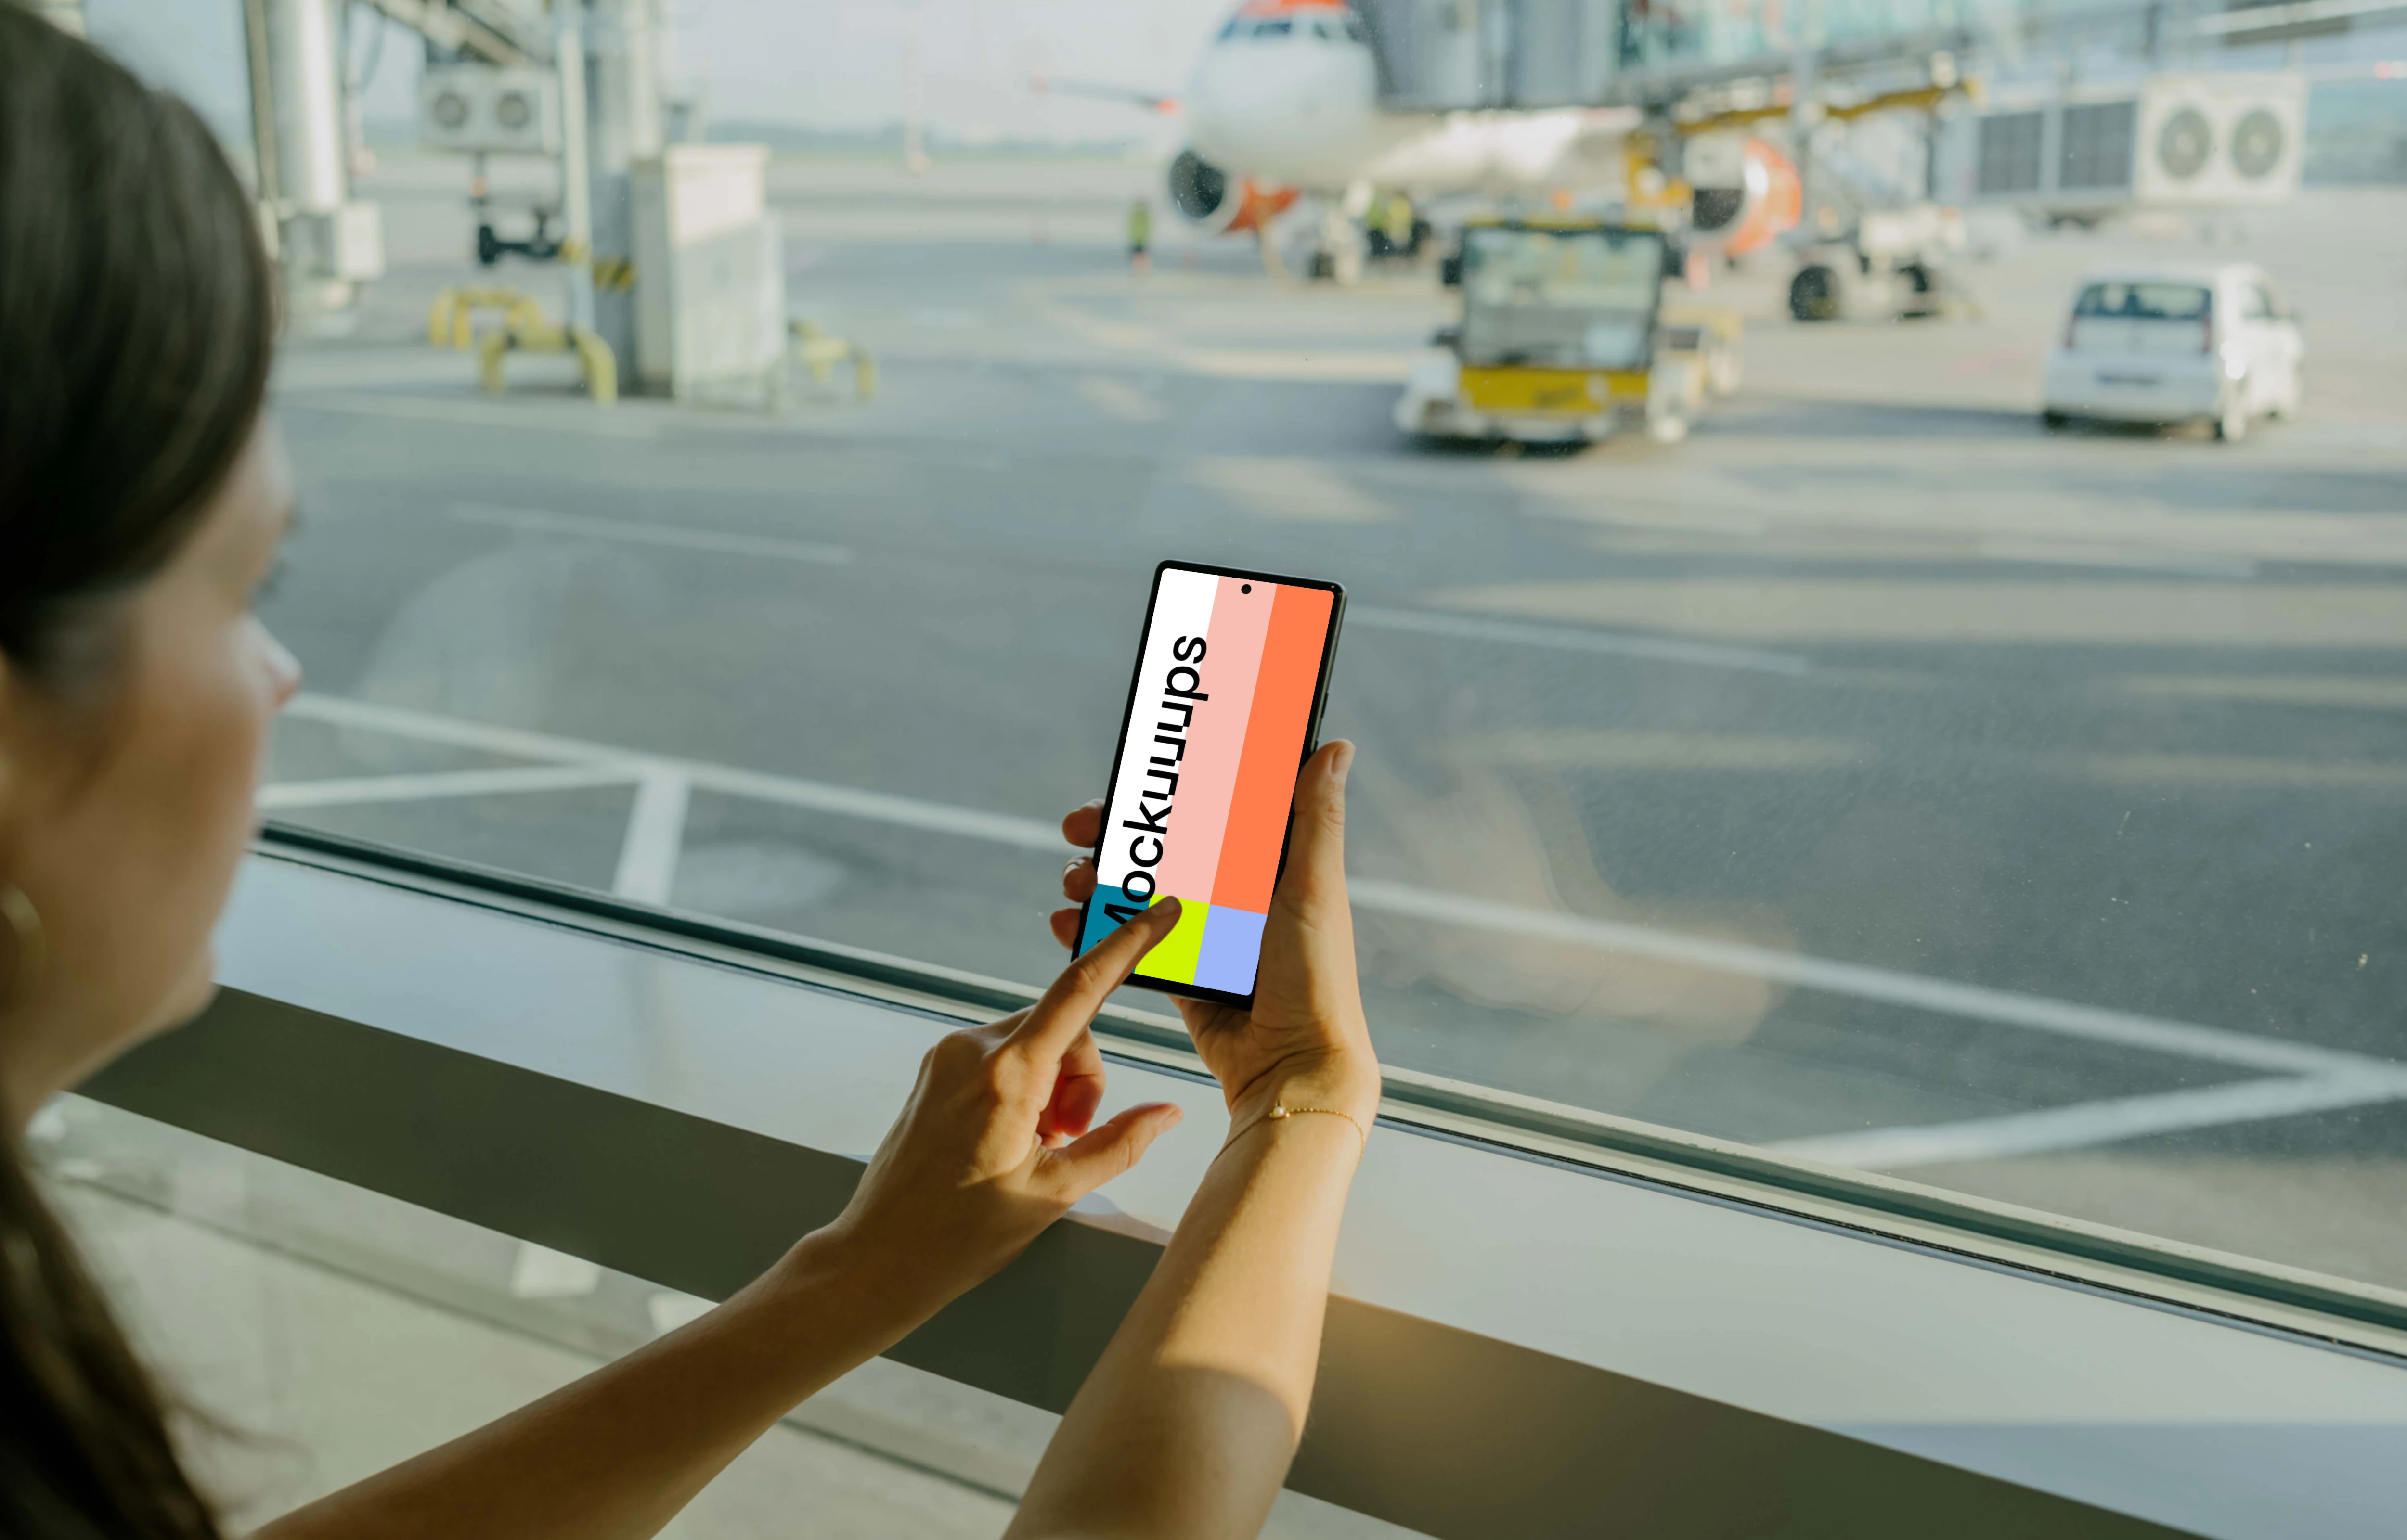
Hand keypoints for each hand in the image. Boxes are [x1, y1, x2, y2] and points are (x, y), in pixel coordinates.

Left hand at [824, 904, 1188, 1303]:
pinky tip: (1011, 1139)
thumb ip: (1119, 1143)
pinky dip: (1025, 1087)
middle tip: (1065, 1142)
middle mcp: (973, 1049)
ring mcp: (949, 1054)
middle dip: (1083, 1081)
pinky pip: (1006, 1054)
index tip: (1162, 912)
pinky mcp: (938, 1066)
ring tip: (1033, 1149)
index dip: (1129, 945)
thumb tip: (1168, 1112)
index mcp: (1007, 1075)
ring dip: (1054, 1088)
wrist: (879, 1256)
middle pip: (1067, 1029)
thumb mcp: (1055, 1194)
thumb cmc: (960, 1235)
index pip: (1082, 989)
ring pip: (1038, 1042)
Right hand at [1051, 740, 1379, 1133]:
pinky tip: (1070, 923)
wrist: (1293, 1065)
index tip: (1133, 774)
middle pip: (1166, 849)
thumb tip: (1337, 745)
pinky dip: (1097, 931)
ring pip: (1142, 892)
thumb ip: (1317, 819)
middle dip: (1118, 836)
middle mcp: (1237, 896)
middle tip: (1080, 828)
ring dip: (1101, 881)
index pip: (1215, 810)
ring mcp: (1206, 935)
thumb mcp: (1314, 888)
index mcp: (1272, 867)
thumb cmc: (1316, 977)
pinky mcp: (1182, 975)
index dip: (1171, 791)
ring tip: (1074, 881)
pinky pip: (1131, 943)